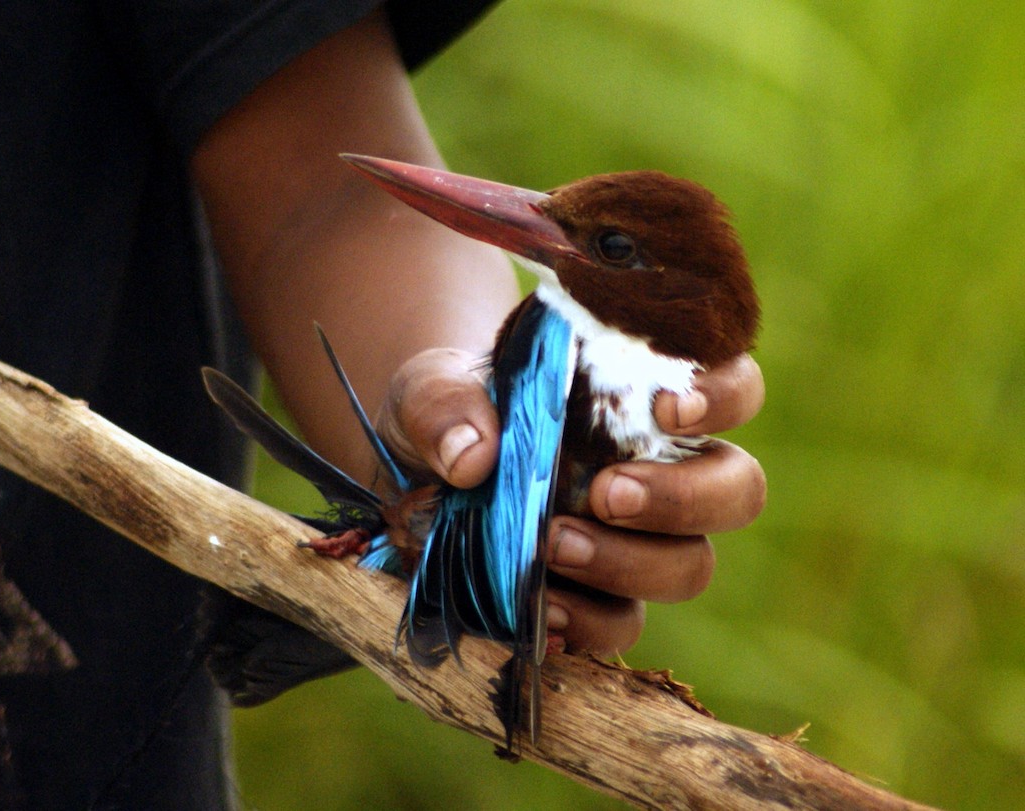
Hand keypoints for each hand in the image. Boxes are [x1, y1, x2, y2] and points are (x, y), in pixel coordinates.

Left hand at [377, 350, 765, 657]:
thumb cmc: (448, 414)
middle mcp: (663, 470)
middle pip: (738, 490)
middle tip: (608, 493)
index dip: (725, 395)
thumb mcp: (429, 392)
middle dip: (683, 498)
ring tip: (553, 545)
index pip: (734, 389)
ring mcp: (639, 541)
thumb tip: (473, 457)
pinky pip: (621, 625)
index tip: (669, 407)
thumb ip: (444, 405)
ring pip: (690, 566)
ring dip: (629, 562)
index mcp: (644, 398)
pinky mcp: (600, 600)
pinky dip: (585, 621)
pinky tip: (540, 606)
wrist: (414, 479)